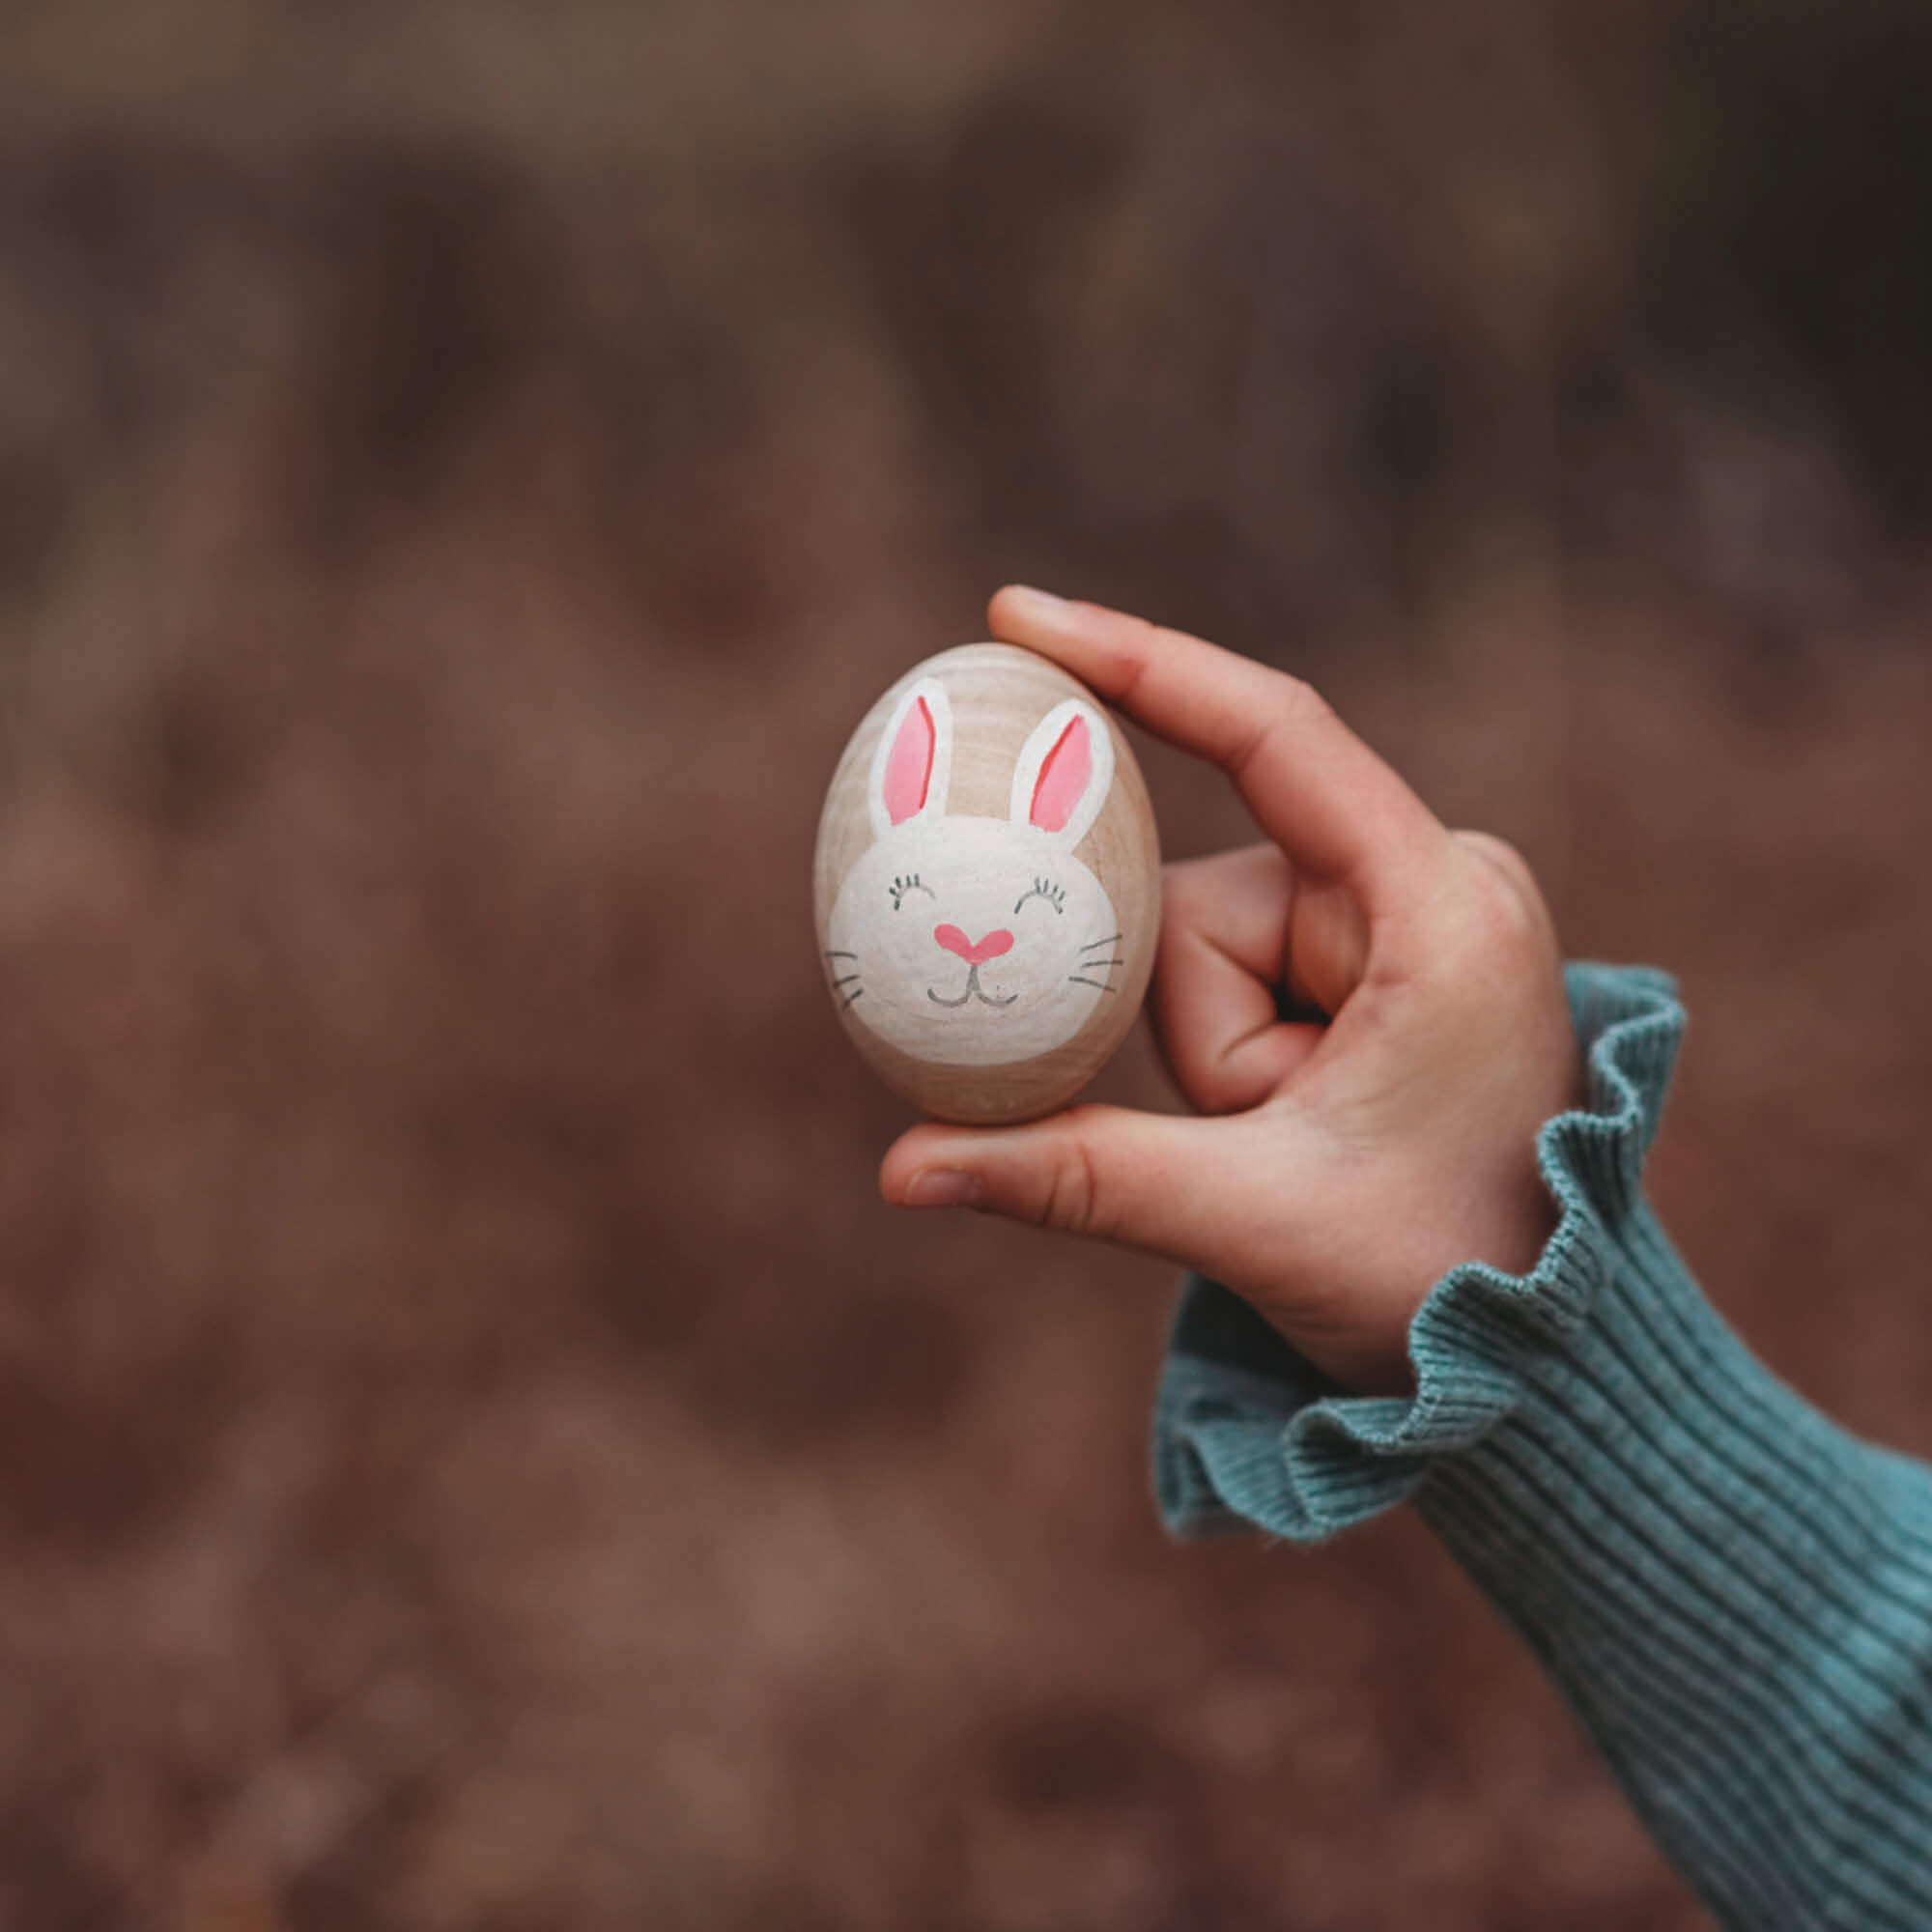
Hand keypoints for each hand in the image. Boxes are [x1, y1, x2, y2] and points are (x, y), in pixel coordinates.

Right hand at [879, 589, 1579, 1394]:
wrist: (1533, 1347)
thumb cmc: (1434, 1277)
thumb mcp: (1245, 1216)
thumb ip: (1073, 1175)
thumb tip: (899, 1173)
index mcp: (1439, 907)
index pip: (1274, 735)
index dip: (1141, 663)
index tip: (1015, 615)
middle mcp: (1429, 879)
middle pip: (1204, 896)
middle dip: (1195, 1031)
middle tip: (1264, 1132)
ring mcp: (1402, 912)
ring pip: (1206, 942)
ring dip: (1214, 1056)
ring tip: (1301, 1140)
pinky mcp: (1374, 950)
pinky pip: (1234, 966)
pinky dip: (1225, 1046)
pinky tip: (1294, 1116)